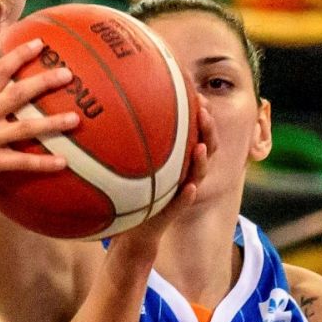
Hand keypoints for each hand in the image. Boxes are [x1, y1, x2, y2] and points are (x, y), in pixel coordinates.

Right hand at [0, 38, 75, 213]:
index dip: (19, 54)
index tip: (40, 43)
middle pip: (18, 93)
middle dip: (44, 81)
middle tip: (68, 74)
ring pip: (25, 127)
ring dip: (52, 123)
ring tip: (75, 119)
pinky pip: (20, 162)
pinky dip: (42, 163)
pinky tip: (63, 163)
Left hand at [112, 107, 214, 257]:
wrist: (132, 227)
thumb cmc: (131, 189)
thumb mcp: (130, 162)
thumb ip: (130, 137)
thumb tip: (112, 104)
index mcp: (181, 158)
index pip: (198, 132)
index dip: (202, 114)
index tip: (198, 94)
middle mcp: (187, 171)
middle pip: (208, 147)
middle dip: (209, 129)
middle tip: (203, 111)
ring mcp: (183, 190)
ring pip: (200, 173)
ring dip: (203, 160)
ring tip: (201, 148)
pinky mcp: (175, 210)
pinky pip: (184, 203)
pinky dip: (188, 196)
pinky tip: (190, 188)